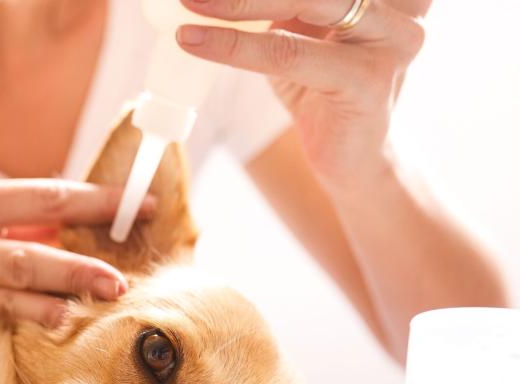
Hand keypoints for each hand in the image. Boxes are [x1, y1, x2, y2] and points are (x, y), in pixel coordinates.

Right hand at [0, 178, 152, 326]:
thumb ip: (26, 218)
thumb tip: (94, 221)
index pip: (47, 196)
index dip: (98, 204)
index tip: (142, 208)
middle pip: (27, 251)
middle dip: (78, 266)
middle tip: (120, 280)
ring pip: (7, 289)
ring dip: (57, 299)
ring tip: (95, 304)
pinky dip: (27, 318)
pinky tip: (57, 324)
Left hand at [177, 0, 428, 191]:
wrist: (351, 158)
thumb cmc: (323, 86)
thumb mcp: (302, 26)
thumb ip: (281, 0)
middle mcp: (404, 2)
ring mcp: (394, 38)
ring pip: (303, 1)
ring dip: (236, 1)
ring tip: (189, 2)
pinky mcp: (368, 80)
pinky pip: (288, 52)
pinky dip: (234, 45)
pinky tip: (194, 40)